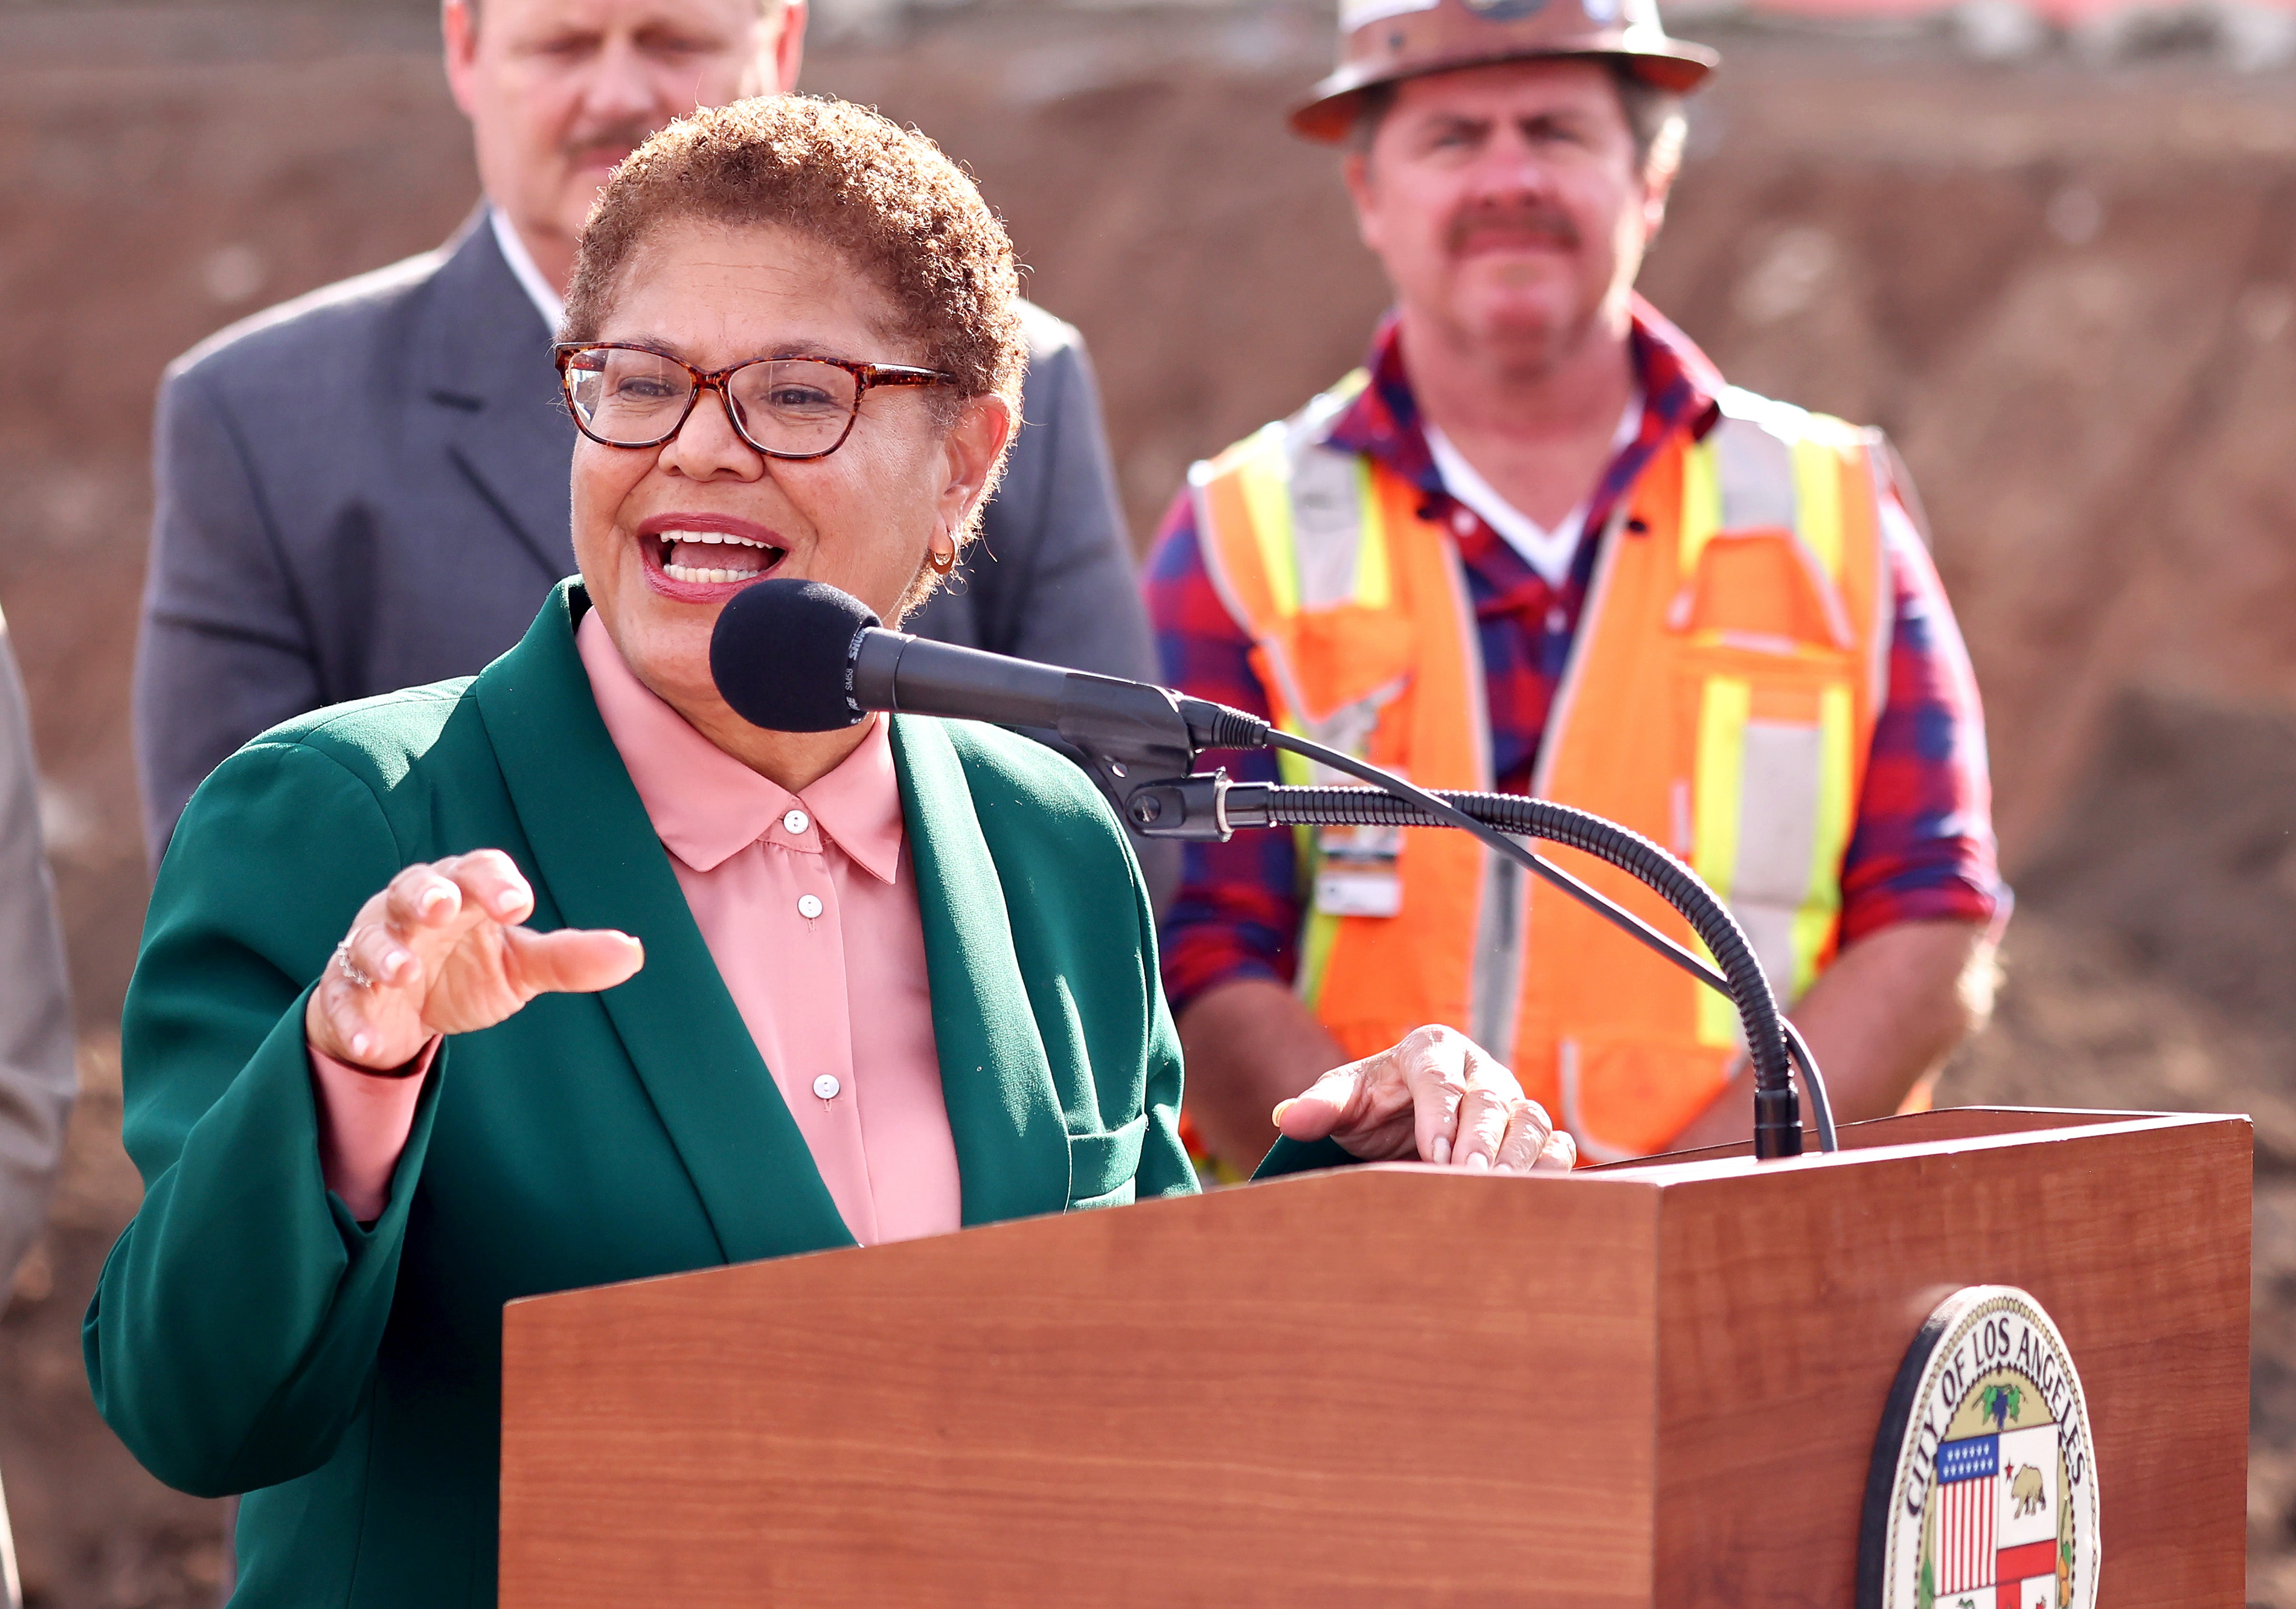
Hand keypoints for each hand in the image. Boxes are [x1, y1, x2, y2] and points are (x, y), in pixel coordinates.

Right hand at [306, 851, 643, 1071]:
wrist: (403, 1015)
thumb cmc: (466, 972)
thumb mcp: (520, 967)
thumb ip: (569, 958)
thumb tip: (633, 952)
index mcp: (462, 894)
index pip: (478, 871)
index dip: (496, 883)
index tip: (521, 906)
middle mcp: (412, 910)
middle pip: (415, 887)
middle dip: (428, 895)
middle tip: (445, 908)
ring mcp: (372, 946)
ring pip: (369, 938)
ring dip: (385, 954)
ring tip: (405, 974)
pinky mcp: (345, 990)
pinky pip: (340, 997)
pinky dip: (351, 1018)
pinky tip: (367, 1040)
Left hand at [1271, 1025, 1575, 1172]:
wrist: (1399, 1118)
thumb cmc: (1370, 1104)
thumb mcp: (1342, 1100)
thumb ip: (1319, 1106)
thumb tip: (1286, 1117)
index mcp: (1430, 1050)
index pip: (1439, 1078)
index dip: (1440, 1114)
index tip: (1434, 1153)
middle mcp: (1477, 1070)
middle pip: (1489, 1101)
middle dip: (1481, 1141)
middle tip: (1470, 1178)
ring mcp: (1510, 1100)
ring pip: (1529, 1120)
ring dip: (1519, 1156)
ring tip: (1502, 1191)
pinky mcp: (1530, 1129)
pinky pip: (1555, 1143)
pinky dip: (1553, 1165)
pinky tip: (1538, 1191)